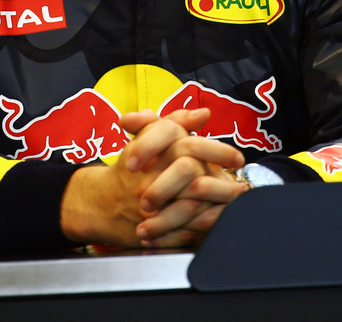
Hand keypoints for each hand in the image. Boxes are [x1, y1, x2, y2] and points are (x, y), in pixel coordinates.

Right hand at [59, 108, 246, 247]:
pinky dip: (205, 222)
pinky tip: (221, 217)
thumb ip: (175, 121)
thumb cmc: (130, 168)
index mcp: (150, 150)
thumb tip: (203, 114)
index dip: (216, 149)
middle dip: (220, 176)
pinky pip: (184, 227)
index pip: (185, 143)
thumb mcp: (148, 139)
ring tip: (238, 199)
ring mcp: (149, 203)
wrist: (100, 203)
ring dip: (219, 200)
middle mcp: (149, 176)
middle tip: (241, 180)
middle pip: (190, 170)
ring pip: (190, 201)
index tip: (238, 157)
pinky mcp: (152, 227)